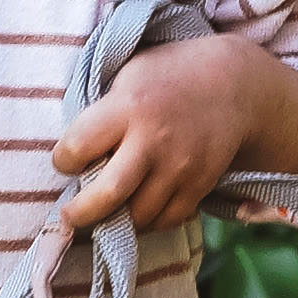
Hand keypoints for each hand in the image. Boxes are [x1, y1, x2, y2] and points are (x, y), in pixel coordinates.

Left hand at [49, 26, 297, 231]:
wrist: (234, 85)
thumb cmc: (168, 76)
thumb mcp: (130, 74)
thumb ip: (102, 110)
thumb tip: (72, 151)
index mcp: (128, 106)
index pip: (77, 146)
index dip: (64, 159)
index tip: (66, 161)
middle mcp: (153, 140)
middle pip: (108, 194)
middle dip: (81, 213)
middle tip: (70, 215)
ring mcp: (180, 167)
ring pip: (138, 215)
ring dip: (116, 220)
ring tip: (106, 213)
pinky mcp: (200, 185)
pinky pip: (167, 220)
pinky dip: (149, 222)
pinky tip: (138, 210)